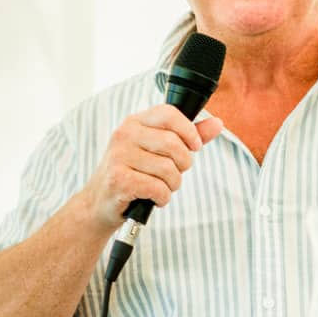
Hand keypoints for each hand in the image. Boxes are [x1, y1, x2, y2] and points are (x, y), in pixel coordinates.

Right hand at [81, 105, 223, 227]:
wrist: (100, 202)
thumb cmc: (134, 172)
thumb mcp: (159, 150)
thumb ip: (189, 136)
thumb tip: (218, 123)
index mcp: (135, 122)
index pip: (169, 113)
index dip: (189, 131)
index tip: (194, 146)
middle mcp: (124, 135)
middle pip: (173, 144)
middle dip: (183, 164)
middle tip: (175, 173)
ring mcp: (119, 157)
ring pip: (168, 169)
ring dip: (173, 184)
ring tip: (163, 187)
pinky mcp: (119, 180)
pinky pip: (158, 188)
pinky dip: (163, 197)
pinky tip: (154, 197)